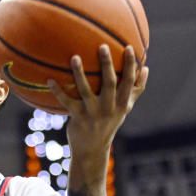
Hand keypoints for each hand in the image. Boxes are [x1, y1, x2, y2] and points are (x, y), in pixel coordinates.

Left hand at [49, 44, 148, 163]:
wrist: (92, 149)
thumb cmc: (109, 123)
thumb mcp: (125, 109)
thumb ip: (135, 90)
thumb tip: (146, 68)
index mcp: (123, 104)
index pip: (129, 81)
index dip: (130, 65)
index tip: (129, 47)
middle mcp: (109, 108)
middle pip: (110, 83)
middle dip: (107, 64)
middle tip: (102, 46)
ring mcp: (93, 113)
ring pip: (86, 90)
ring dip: (79, 73)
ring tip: (74, 57)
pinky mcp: (77, 118)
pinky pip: (66, 102)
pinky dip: (57, 91)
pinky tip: (49, 80)